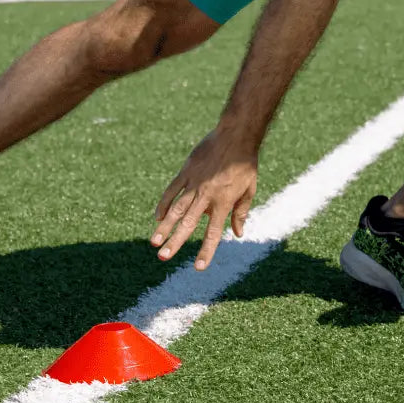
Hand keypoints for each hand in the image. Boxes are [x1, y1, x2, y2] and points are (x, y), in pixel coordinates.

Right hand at [151, 130, 257, 270]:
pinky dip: (164, 203)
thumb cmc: (245, 164)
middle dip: (175, 242)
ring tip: (154, 242)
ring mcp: (194, 183)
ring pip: (176, 209)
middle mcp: (206, 196)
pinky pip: (172, 190)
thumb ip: (241, 212)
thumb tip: (238, 233)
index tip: (199, 267)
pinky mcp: (186, 171)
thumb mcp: (249, 189)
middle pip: (188, 223)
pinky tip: (157, 217)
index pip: (213, 232)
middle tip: (163, 257)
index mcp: (223, 202)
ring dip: (164, 226)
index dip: (206, 250)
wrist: (235, 135)